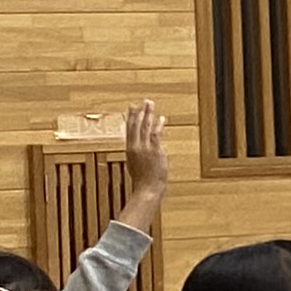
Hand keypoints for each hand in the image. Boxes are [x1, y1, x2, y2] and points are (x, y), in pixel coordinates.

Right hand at [117, 100, 169, 226]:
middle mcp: (136, 147)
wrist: (147, 189)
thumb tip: (139, 148)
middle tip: (142, 102)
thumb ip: (137, 154)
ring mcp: (145, 148)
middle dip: (139, 113)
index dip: (131, 118)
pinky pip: (156, 135)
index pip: (129, 130)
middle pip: (136, 125)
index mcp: (130, 149)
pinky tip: (161, 118)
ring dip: (148, 115)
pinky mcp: (155, 151)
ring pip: (146, 127)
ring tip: (150, 104)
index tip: (132, 107)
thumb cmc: (142, 180)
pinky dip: (159, 126)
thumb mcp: (135, 165)